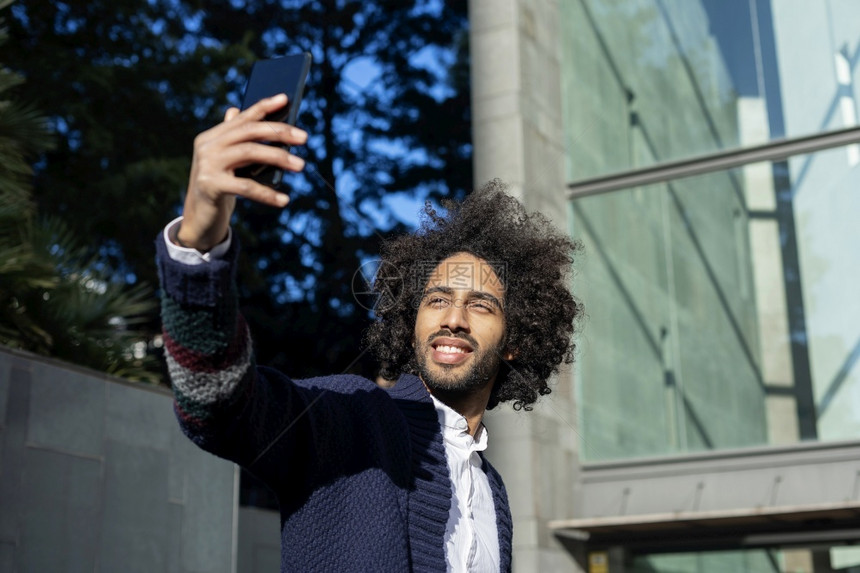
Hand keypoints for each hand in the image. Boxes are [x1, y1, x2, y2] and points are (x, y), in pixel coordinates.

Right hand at [176, 94, 307, 251]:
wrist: (199, 219)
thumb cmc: (219, 188)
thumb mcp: (227, 162)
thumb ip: (234, 140)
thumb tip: (237, 110)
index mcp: (212, 137)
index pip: (242, 118)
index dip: (264, 107)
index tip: (285, 99)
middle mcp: (208, 146)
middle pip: (249, 132)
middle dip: (279, 132)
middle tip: (304, 137)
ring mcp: (207, 164)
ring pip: (250, 153)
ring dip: (279, 157)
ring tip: (301, 165)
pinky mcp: (211, 185)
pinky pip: (246, 186)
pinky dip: (267, 194)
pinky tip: (284, 200)